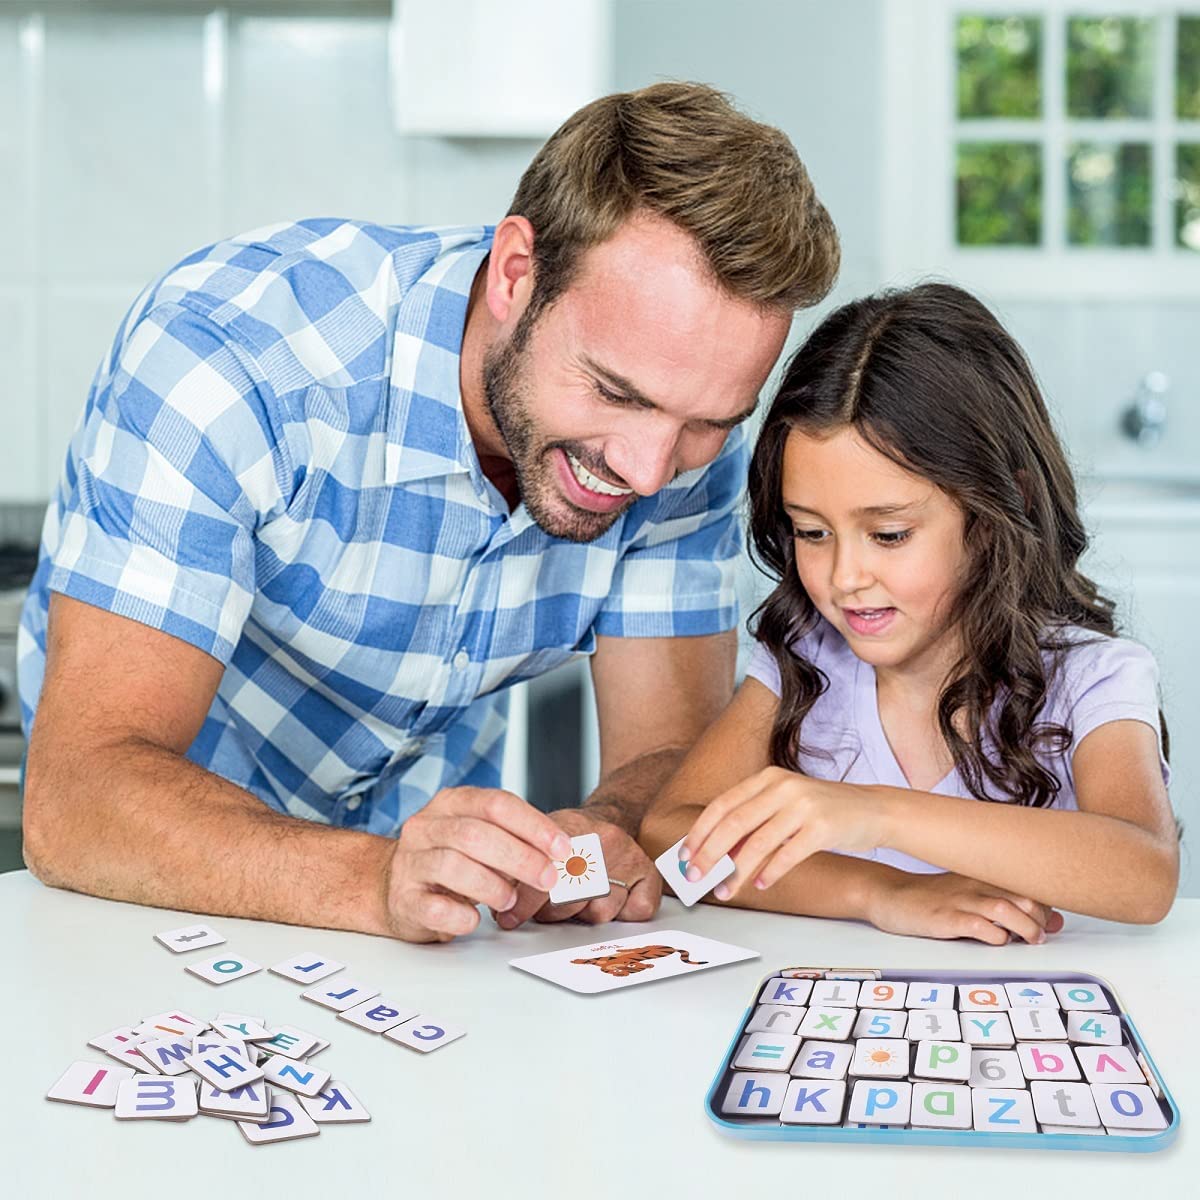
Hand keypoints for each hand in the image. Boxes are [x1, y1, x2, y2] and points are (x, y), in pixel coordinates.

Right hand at [383, 786, 572, 942]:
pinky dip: (461, 915)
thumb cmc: (448, 860)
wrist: (391, 886)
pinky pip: (434, 907)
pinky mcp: (403, 899)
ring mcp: (411, 862)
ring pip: (453, 866)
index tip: (561, 847)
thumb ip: (512, 839)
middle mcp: (427, 827)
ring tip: (510, 900)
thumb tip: (561, 854)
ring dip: (492, 886)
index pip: (497, 804)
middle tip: (547, 878)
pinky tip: (475, 919)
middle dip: (520, 858)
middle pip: (476, 834)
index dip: (534, 825)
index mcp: (451, 803)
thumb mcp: (478, 837)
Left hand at [492, 807, 661, 929]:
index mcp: (572, 828)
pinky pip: (637, 911)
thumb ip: (518, 862)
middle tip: (540, 910)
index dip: (525, 902)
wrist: (608, 817)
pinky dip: (622, 913)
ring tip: (571, 903)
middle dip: (548, 912)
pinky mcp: (649, 874)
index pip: (547, 875)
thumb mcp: (538, 837)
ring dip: (580, 915)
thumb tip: (492, 893)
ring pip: (600, 911)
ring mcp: (629, 857)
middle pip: (571, 899)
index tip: (509, 916)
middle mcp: (604, 840)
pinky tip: (607, 901)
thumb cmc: (569, 835)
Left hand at [680, 767, 884, 899]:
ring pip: (758, 842)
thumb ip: (754, 823)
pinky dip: (770, 872)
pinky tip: (761, 885)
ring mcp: (803, 806)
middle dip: (710, 853)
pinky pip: (788, 854)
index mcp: (767, 778)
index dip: (700, 831)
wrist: (873, 810)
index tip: (685, 856)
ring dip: (737, 871)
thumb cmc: (822, 812)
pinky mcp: (823, 827)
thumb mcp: (785, 806)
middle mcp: (782, 787)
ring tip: (726, 891)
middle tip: (696, 877)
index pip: (723, 805)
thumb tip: (716, 855)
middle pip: (734, 823)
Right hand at [868, 870, 1065, 944]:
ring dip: (1025, 927)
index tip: (1049, 920)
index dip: (1047, 905)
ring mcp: (960, 901)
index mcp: (984, 876)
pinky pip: (978, 925)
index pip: (1028, 885)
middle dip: (1041, 918)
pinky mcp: (945, 918)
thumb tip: (1053, 920)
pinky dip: (995, 936)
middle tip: (1039, 934)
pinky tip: (996, 940)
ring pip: (1005, 908)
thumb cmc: (933, 898)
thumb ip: (1010, 905)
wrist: (891, 895)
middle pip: (1024, 895)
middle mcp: (975, 885)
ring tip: (1029, 940)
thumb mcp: (973, 896)